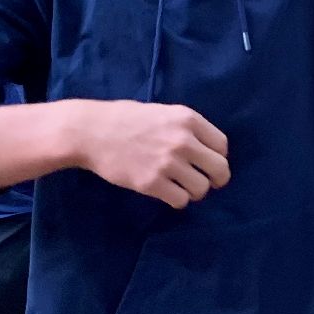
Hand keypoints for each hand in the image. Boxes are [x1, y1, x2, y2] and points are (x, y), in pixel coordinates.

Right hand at [72, 101, 229, 209]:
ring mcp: (168, 163)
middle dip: (216, 179)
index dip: (217, 157)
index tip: (207, 163)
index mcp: (188, 119)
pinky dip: (177, 200)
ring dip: (194, 191)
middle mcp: (183, 140)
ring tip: (182, 187)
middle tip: (205, 181)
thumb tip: (207, 148)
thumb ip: (186, 128)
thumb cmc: (126, 119)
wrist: (91, 132)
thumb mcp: (163, 112)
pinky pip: (180, 200)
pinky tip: (168, 193)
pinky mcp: (151, 183)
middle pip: (219, 169)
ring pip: (202, 188)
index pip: (222, 145)